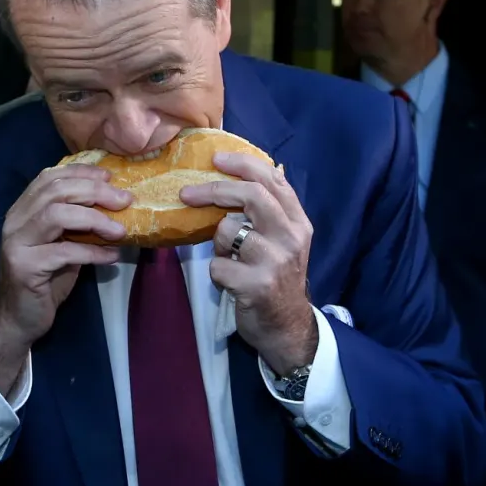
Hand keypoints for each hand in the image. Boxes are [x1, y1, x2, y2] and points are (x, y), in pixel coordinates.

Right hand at [0, 164, 129, 392]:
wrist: (18, 320)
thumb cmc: (45, 280)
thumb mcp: (61, 244)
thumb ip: (77, 223)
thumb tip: (115, 206)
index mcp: (22, 211)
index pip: (49, 177)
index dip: (80, 172)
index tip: (109, 176)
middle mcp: (15, 222)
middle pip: (55, 192)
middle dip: (94, 191)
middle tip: (124, 200)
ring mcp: (17, 243)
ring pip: (56, 215)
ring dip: (94, 219)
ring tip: (120, 230)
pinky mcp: (25, 268)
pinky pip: (64, 252)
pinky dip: (92, 252)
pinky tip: (111, 256)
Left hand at [180, 152, 317, 374]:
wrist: (287, 327)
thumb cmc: (278, 279)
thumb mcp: (284, 241)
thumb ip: (270, 211)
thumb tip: (243, 174)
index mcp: (298, 222)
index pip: (273, 180)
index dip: (242, 164)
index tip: (215, 158)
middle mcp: (291, 237)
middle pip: (251, 195)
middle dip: (214, 189)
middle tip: (187, 193)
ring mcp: (276, 261)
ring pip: (227, 231)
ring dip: (216, 244)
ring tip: (228, 258)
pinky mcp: (258, 285)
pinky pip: (218, 265)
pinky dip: (216, 272)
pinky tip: (229, 281)